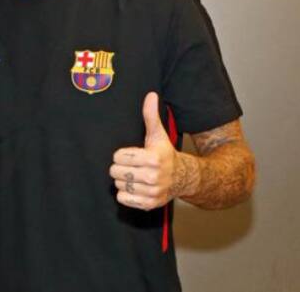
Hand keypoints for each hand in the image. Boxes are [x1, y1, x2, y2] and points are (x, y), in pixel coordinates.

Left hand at [109, 92, 179, 209]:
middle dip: (120, 168)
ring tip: (135, 176)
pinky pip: (123, 200)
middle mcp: (154, 177)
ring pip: (119, 186)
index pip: (119, 157)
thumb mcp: (158, 135)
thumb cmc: (165, 153)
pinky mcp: (149, 204)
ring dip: (124, 181)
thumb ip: (150, 116)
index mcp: (153, 158)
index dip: (122, 154)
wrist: (184, 177)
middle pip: (116, 172)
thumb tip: (150, 95)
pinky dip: (126, 195)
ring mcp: (152, 192)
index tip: (131, 154)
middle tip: (131, 166)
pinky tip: (135, 187)